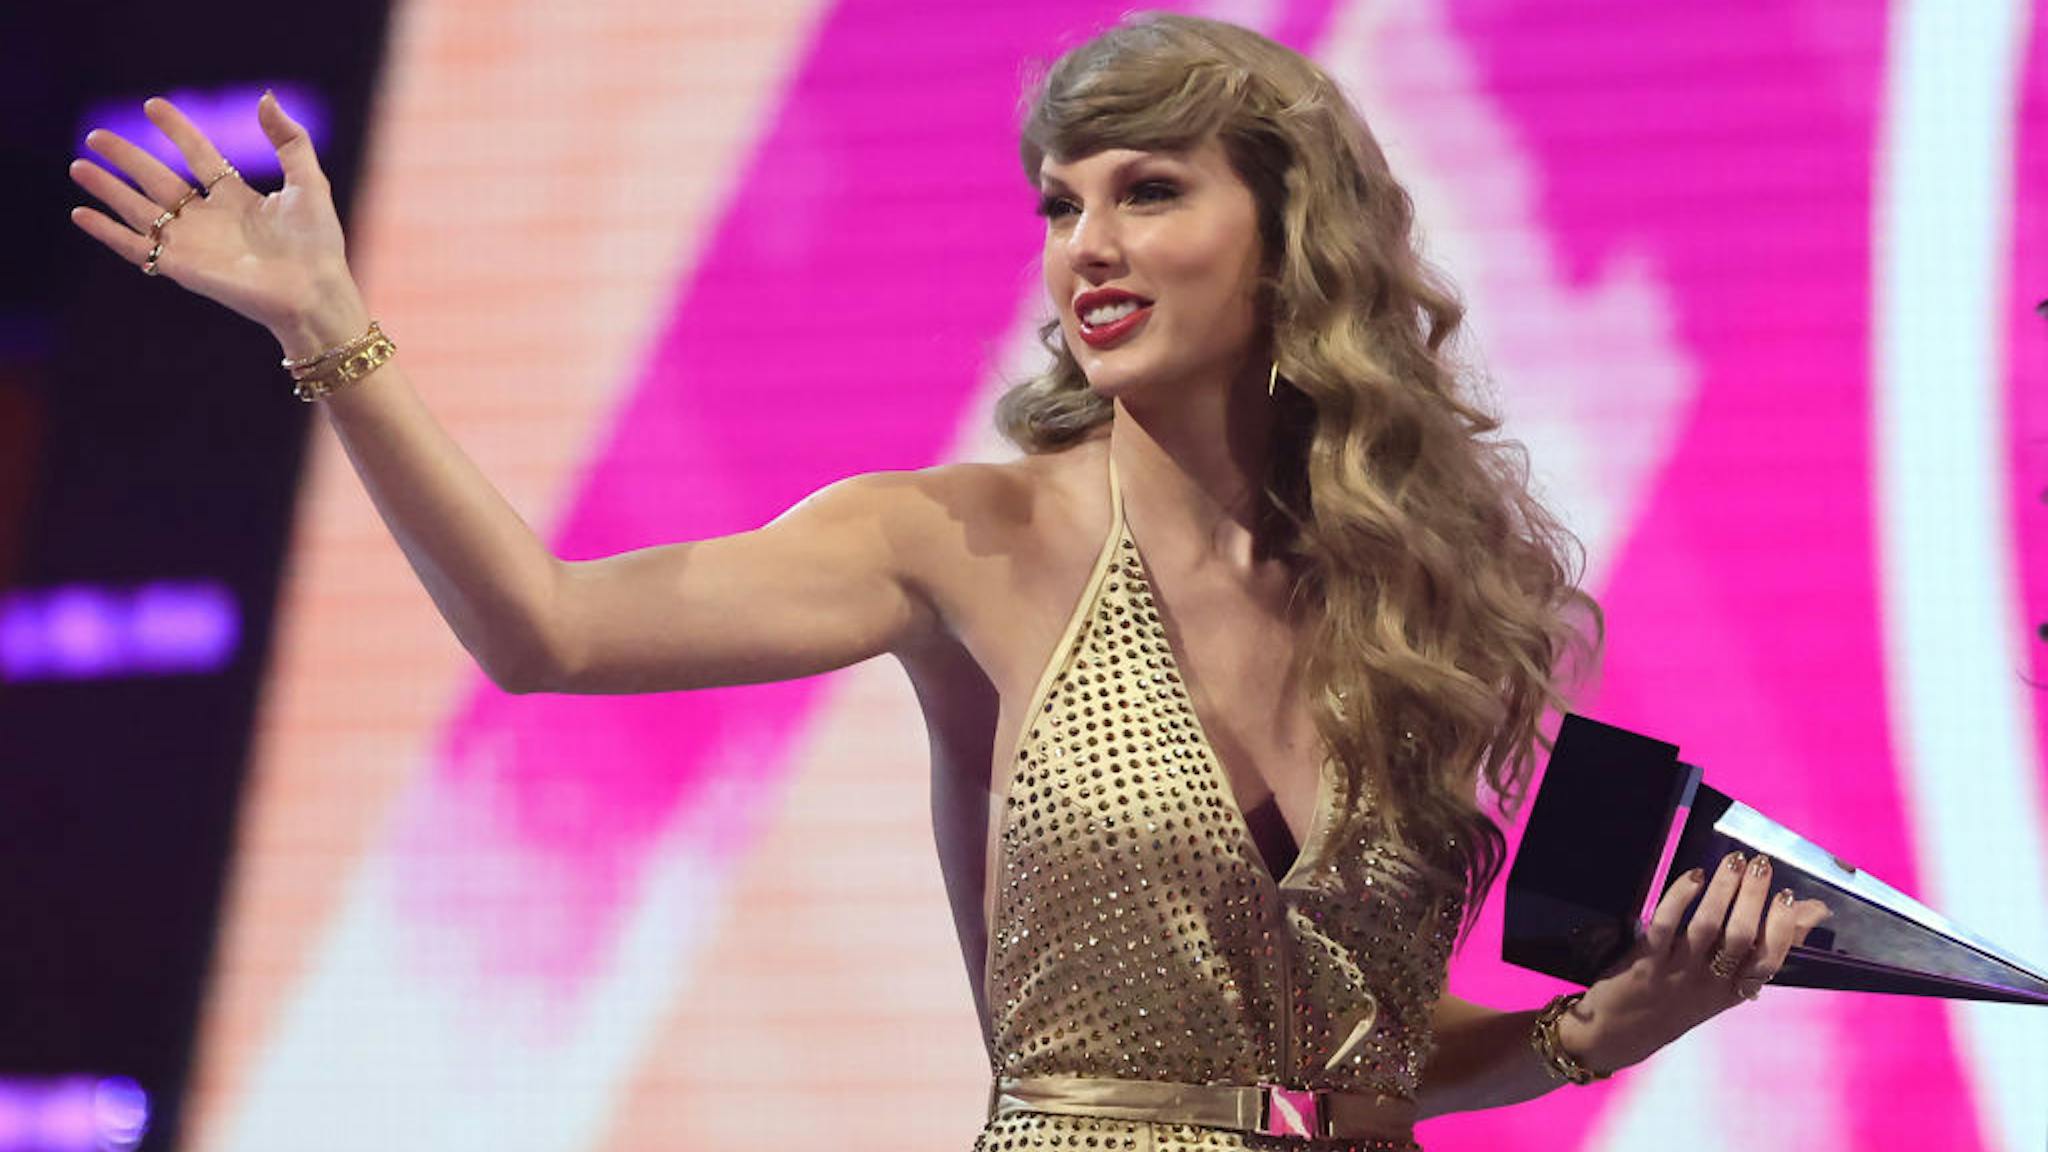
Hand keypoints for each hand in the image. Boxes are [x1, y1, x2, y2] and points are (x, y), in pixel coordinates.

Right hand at [68, 93, 366, 351]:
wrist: (313, 292)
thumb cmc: (317, 244)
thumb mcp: (308, 182)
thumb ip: (290, 140)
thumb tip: (265, 97)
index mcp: (238, 198)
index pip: (199, 155)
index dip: (176, 130)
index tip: (152, 105)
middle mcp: (209, 218)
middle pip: (158, 180)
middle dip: (127, 158)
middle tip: (95, 136)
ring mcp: (192, 243)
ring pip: (139, 210)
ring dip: (108, 189)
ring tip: (78, 166)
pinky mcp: (181, 267)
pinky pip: (135, 247)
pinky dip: (107, 232)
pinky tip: (81, 214)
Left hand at [1561, 850, 1831, 1073]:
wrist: (1618, 1034)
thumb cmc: (1678, 1001)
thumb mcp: (1725, 985)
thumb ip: (1761, 949)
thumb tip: (1812, 911)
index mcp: (1734, 991)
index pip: (1770, 960)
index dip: (1784, 928)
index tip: (1789, 895)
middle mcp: (1710, 984)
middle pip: (1742, 937)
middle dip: (1754, 897)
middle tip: (1761, 863)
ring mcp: (1676, 973)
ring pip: (1707, 927)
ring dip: (1723, 890)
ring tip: (1734, 860)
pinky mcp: (1644, 963)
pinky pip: (1665, 925)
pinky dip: (1680, 898)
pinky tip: (1693, 876)